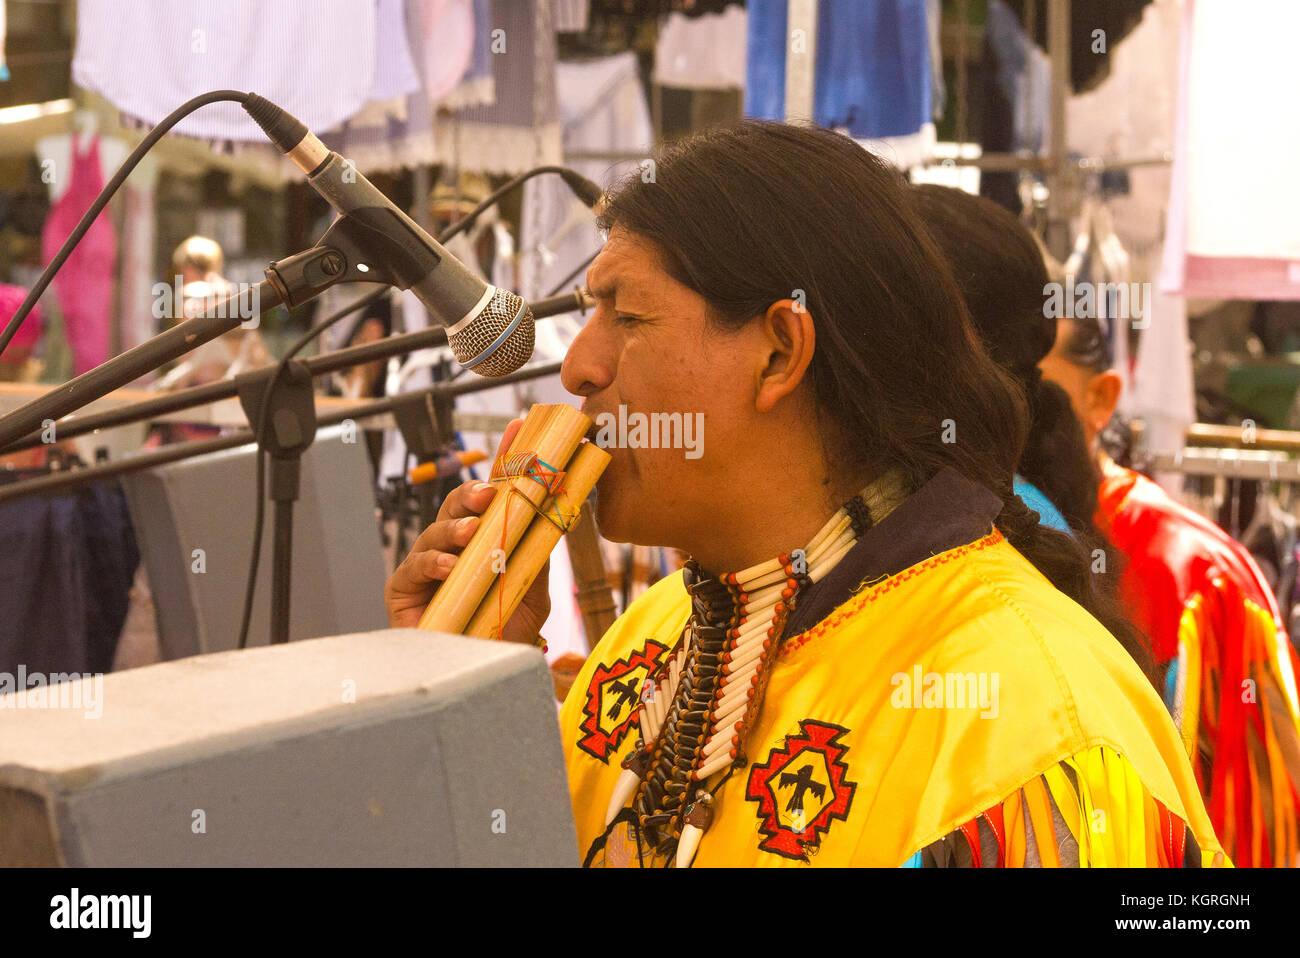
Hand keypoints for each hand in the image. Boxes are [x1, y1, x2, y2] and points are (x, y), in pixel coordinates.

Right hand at [384, 419, 551, 644]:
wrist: (483, 673)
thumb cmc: (504, 632)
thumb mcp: (532, 589)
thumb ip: (537, 553)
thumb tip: (559, 512)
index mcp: (483, 540)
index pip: (491, 497)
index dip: (503, 464)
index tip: (518, 430)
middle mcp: (453, 548)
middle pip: (456, 507)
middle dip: (472, 494)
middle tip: (491, 493)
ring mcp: (426, 567)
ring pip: (435, 531)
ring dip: (454, 527)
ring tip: (472, 532)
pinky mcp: (403, 590)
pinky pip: (415, 567)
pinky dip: (434, 563)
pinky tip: (452, 567)